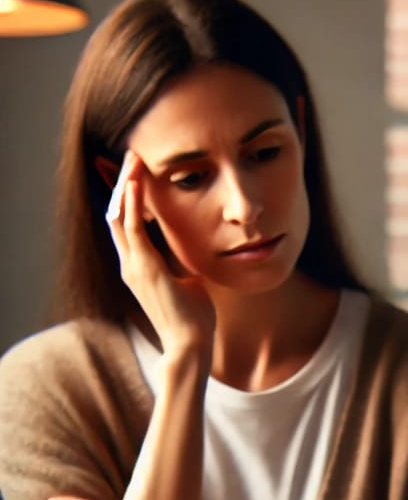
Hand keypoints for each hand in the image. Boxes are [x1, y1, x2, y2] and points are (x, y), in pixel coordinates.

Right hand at [105, 151, 215, 360]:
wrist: (191, 344)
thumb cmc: (194, 318)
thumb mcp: (189, 281)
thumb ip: (185, 263)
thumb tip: (198, 248)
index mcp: (139, 266)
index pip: (127, 223)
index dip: (127, 196)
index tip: (136, 173)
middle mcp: (130, 264)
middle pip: (117, 213)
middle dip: (122, 182)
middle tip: (132, 155)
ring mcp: (133, 266)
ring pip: (120, 215)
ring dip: (126, 186)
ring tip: (134, 160)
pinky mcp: (145, 269)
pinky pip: (133, 229)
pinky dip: (133, 205)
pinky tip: (136, 184)